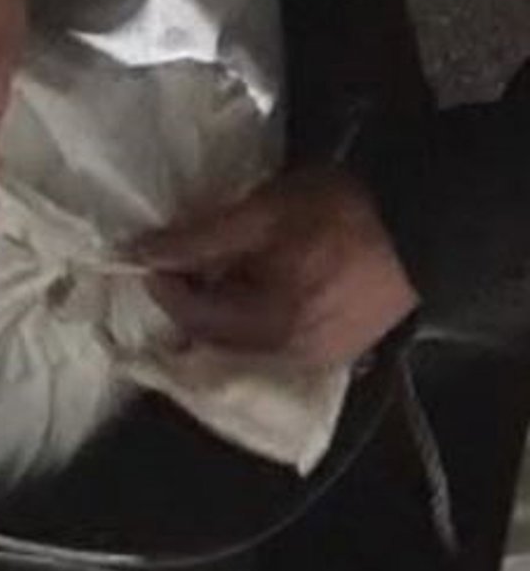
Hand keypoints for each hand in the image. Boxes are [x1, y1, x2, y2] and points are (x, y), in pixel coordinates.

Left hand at [135, 165, 419, 368]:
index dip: (165, 287)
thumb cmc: (345, 211)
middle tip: (188, 256)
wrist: (429, 227)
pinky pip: (277, 341)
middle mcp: (287, 356)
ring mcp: (315, 359)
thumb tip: (141, 254)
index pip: (193, 319)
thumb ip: (202, 239)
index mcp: (270, 326)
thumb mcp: (267, 212)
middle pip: (217, 336)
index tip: (150, 255)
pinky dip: (258, 316)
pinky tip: (266, 283)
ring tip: (229, 266)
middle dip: (194, 298)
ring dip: (226, 308)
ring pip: (246, 341)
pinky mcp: (337, 351)